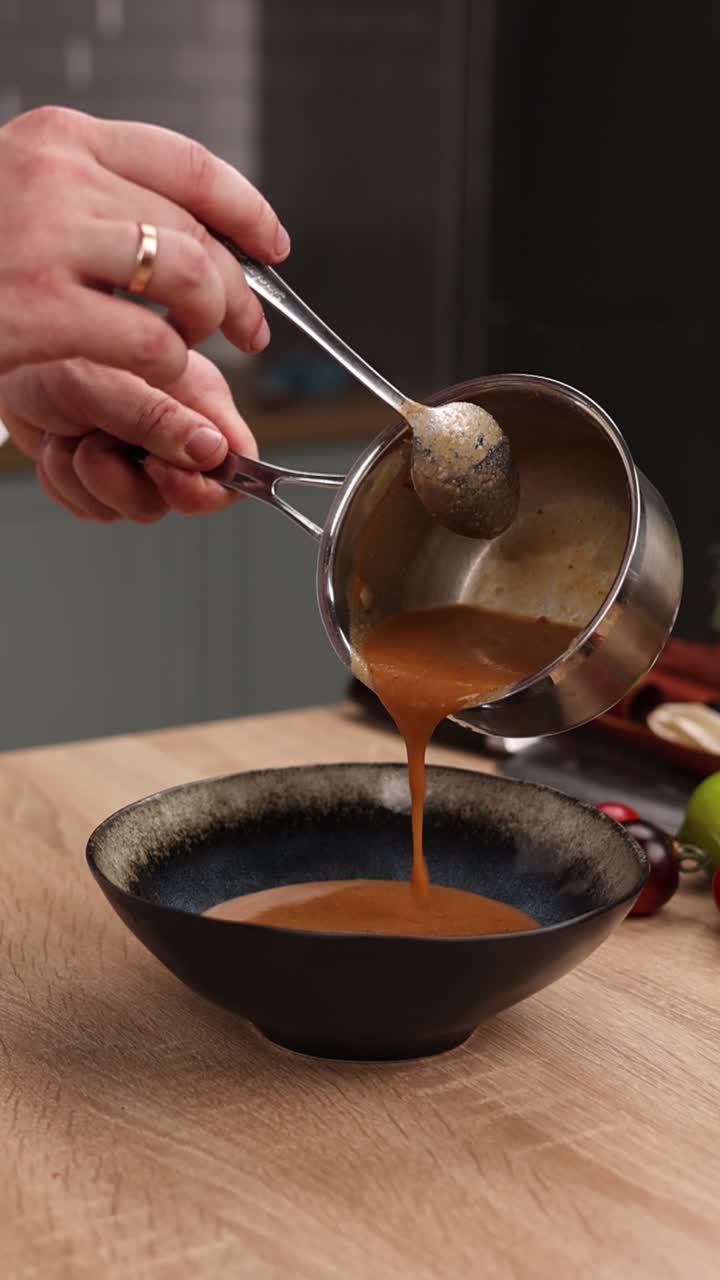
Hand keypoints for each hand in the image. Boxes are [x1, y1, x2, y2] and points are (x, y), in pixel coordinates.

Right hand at [0, 106, 289, 380]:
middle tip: (244, 331)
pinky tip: (152, 377)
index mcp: (61, 139)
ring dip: (206, 327)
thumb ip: (97, 199)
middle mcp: (58, 178)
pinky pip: (151, 345)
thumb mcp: (25, 193)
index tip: (271, 245)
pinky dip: (169, 370)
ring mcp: (46, 244)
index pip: (189, 164)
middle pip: (196, 232)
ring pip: (187, 281)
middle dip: (237, 292)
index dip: (247, 210)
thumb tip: (192, 238)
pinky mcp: (39, 314)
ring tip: (191, 351)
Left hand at [0, 352, 256, 521]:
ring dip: (89, 477)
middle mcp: (175, 434)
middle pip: (181, 497)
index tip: (165, 473)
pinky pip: (96, 510)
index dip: (208, 485)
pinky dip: (68, 484)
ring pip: (134, 508)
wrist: (7, 364)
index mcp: (196, 402)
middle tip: (101, 440)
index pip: (237, 463)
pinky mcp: (107, 480)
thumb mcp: (105, 381)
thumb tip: (212, 450)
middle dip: (128, 479)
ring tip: (75, 433)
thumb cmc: (52, 355)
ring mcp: (141, 461)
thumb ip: (159, 417)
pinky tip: (64, 446)